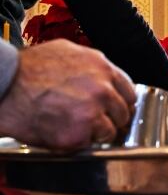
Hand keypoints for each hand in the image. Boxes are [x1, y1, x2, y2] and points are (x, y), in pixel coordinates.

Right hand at [0, 39, 135, 150]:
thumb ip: (91, 63)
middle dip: (112, 118)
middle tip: (98, 121)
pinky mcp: (76, 135)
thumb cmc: (28, 67)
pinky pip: (88, 144)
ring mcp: (92, 114)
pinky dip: (79, 142)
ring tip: (78, 127)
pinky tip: (64, 132)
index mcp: (103, 69)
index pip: (129, 92)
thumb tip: (101, 72)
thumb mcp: (67, 51)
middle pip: (123, 113)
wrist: (4, 86)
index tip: (117, 108)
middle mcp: (103, 91)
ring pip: (109, 131)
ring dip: (98, 132)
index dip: (122, 102)